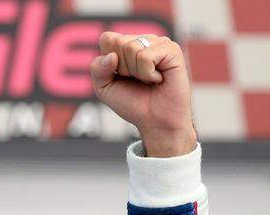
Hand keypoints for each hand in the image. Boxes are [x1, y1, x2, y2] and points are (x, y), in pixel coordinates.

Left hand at [90, 32, 196, 157]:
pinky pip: (146, 56)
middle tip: (137, 80)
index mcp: (128, 44)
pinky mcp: (172, 50)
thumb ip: (97, 69)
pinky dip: (148, 74)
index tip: (121, 76)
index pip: (107, 39)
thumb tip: (111, 56)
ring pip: (132, 48)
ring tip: (149, 80)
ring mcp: (159, 43)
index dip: (108, 63)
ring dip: (136, 72)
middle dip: (122, 68)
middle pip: (118, 43)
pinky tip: (158, 79)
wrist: (155, 122)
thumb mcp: (104, 88)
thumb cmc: (132, 103)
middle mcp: (144, 40)